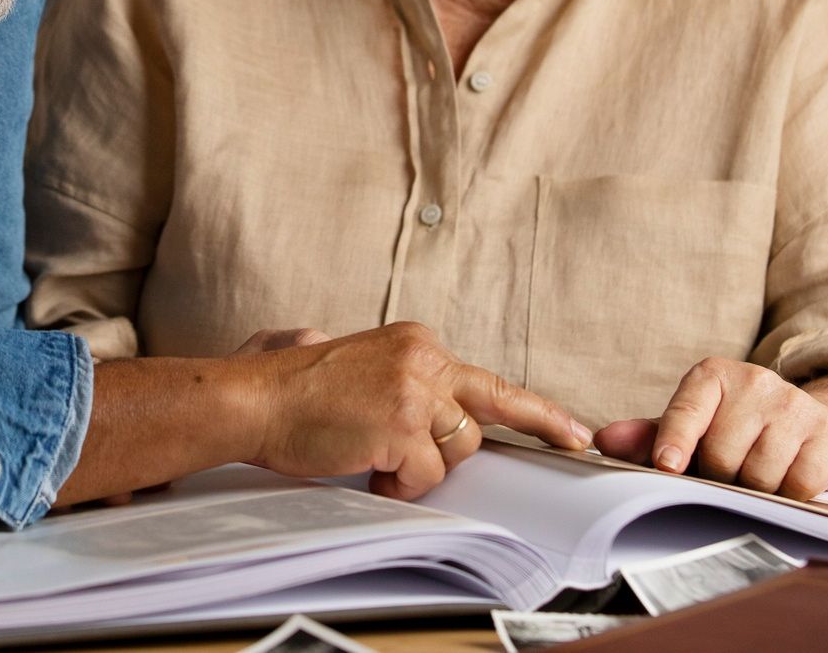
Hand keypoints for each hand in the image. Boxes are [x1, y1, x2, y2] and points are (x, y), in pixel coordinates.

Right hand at [242, 321, 591, 501]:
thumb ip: (407, 384)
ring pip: (456, 451)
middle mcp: (423, 359)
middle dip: (512, 433)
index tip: (572, 430)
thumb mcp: (364, 366)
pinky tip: (365, 467)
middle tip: (568, 441)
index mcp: (415, 343)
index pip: (487, 379)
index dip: (536, 410)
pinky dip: (398, 484)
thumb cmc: (297, 392)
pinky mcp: (402, 424)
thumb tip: (440, 417)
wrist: (256, 398)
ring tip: (373, 456)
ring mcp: (415, 391)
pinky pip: (425, 475)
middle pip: (484, 412)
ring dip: (418, 467)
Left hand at [592, 358, 827, 499]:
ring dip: (755, 489)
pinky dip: (788, 494)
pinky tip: (788, 478)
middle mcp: (754, 381)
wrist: (819, 428)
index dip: (675, 440)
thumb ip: (650, 436)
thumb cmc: (743, 431)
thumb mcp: (696, 429)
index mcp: (713, 376)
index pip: (686, 410)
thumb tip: (603, 441)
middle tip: (731, 470)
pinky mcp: (826, 433)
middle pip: (721, 455)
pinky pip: (796, 485)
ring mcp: (793, 404)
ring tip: (760, 472)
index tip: (667, 465)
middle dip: (722, 476)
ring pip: (758, 475)